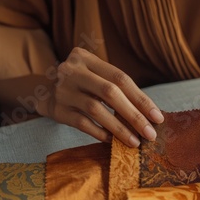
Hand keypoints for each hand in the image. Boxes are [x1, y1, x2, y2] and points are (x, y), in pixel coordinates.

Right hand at [36, 47, 163, 146]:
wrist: (42, 91)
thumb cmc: (81, 85)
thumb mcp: (95, 76)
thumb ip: (117, 89)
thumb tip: (149, 114)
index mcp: (86, 58)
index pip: (120, 78)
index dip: (141, 98)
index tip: (157, 117)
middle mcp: (72, 70)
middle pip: (110, 92)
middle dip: (134, 115)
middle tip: (150, 133)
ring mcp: (62, 89)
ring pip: (96, 109)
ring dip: (119, 128)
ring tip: (134, 141)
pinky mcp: (57, 109)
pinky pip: (82, 123)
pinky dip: (100, 133)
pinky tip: (113, 141)